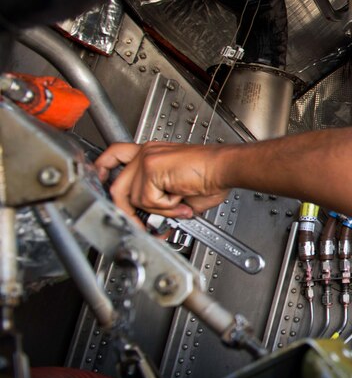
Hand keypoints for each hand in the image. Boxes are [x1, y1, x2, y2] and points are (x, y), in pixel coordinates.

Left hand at [95, 142, 230, 220]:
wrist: (226, 168)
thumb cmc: (212, 176)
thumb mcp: (179, 193)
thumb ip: (160, 203)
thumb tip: (155, 222)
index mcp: (152, 155)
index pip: (115, 155)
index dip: (103, 169)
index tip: (99, 180)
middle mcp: (146, 153)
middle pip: (117, 185)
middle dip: (129, 212)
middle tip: (144, 224)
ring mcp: (147, 159)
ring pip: (133, 198)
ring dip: (158, 209)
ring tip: (179, 204)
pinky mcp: (151, 168)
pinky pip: (147, 200)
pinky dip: (166, 206)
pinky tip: (181, 199)